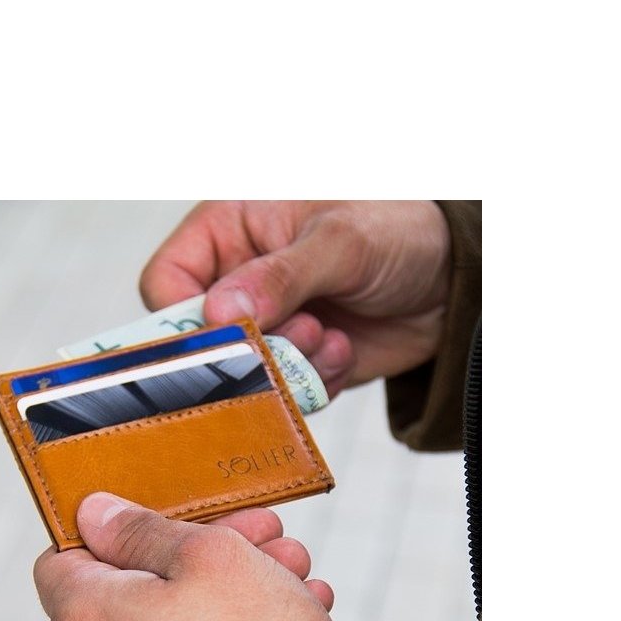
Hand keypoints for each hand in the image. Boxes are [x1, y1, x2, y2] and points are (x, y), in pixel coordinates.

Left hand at [33, 495, 357, 620]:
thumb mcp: (211, 559)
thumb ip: (142, 530)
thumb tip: (94, 515)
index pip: (65, 553)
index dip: (117, 525)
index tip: (171, 515)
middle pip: (134, 590)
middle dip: (202, 553)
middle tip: (264, 536)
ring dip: (230, 595)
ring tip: (294, 576)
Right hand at [140, 201, 451, 397]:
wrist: (454, 276)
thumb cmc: (396, 228)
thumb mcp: (339, 242)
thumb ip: (279, 276)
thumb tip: (218, 313)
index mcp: (229, 229)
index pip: (166, 282)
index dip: (182, 317)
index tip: (219, 332)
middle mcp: (238, 278)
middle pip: (198, 339)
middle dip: (244, 349)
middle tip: (294, 335)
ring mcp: (266, 324)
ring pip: (240, 374)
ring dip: (285, 367)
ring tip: (327, 338)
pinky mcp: (295, 362)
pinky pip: (282, 391)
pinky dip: (314, 382)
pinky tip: (344, 350)